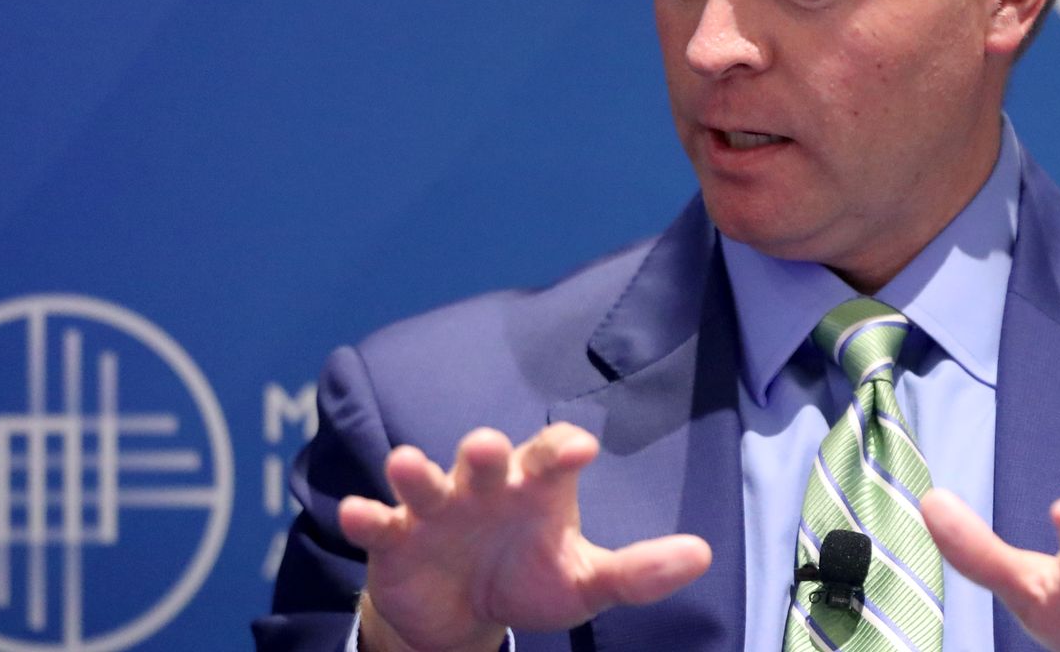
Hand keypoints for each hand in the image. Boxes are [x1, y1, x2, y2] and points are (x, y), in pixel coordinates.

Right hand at [337, 423, 712, 651]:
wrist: (462, 614)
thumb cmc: (529, 578)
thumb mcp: (585, 583)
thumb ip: (638, 571)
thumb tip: (702, 555)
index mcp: (535, 487)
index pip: (551, 455)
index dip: (561, 449)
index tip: (581, 449)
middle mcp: (485, 485)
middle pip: (483, 456)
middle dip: (481, 450)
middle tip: (483, 446)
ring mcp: (436, 508)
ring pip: (423, 480)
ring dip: (414, 472)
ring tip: (406, 465)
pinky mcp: (394, 538)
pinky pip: (378, 522)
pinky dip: (365, 517)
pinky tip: (358, 514)